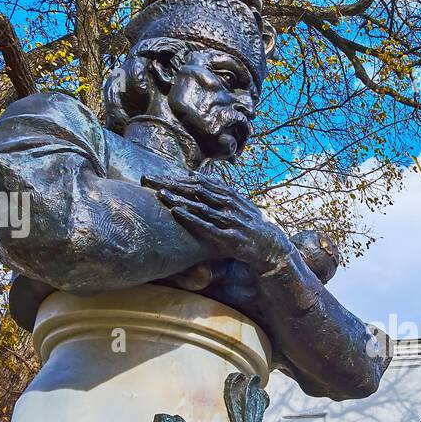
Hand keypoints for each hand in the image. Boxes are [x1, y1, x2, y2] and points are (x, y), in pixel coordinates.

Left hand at [143, 174, 293, 273]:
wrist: (272, 246)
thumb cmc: (249, 225)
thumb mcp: (237, 204)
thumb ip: (218, 190)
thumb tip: (198, 175)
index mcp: (229, 194)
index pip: (200, 181)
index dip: (177, 177)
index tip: (157, 176)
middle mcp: (229, 204)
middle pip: (196, 189)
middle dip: (172, 184)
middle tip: (149, 180)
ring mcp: (230, 220)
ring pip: (200, 205)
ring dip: (179, 199)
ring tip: (159, 193)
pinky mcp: (230, 237)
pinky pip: (207, 226)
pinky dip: (191, 218)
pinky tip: (177, 213)